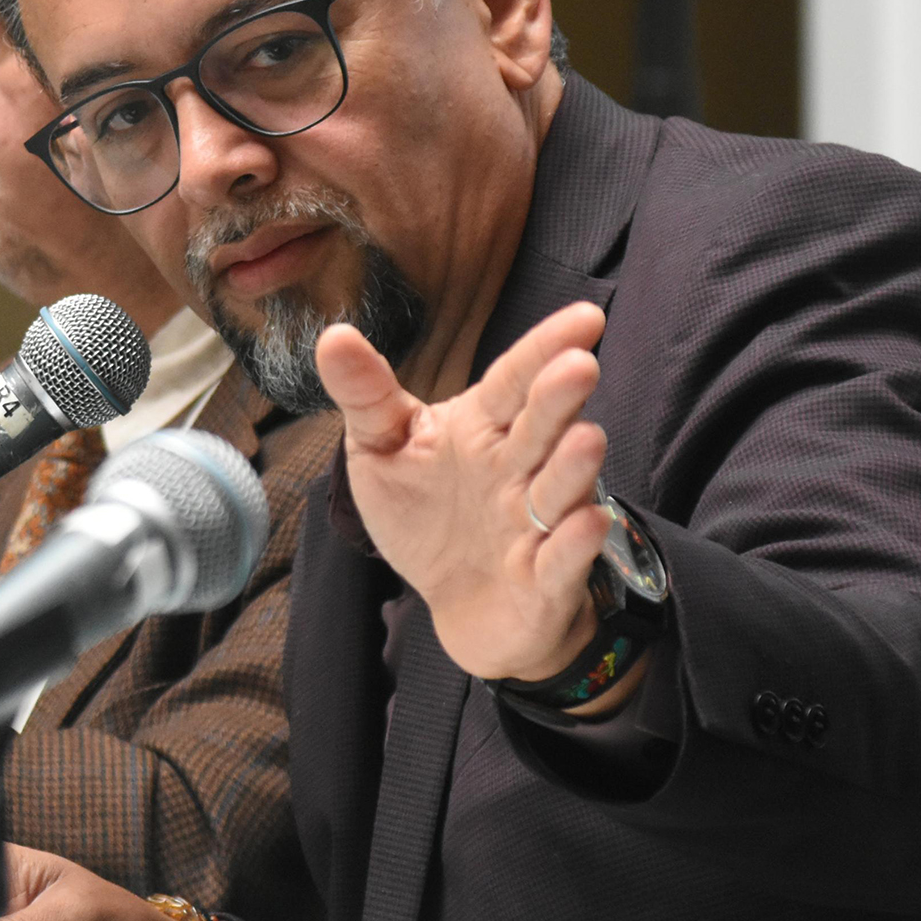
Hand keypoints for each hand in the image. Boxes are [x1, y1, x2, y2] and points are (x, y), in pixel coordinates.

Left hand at [314, 301, 614, 688]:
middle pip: (541, 428)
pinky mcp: (545, 580)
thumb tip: (333, 335)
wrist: (457, 604)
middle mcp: (518, 470)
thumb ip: (366, 395)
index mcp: (484, 428)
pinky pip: (562, 561)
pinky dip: (574, 545)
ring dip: (573, 468)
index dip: (545, 348)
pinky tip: (585, 523)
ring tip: (586, 438)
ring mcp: (536, 525)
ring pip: (559, 491)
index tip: (586, 316)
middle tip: (580, 366)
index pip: (513, 381)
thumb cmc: (426, 516)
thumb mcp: (383, 450)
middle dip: (560, 398)